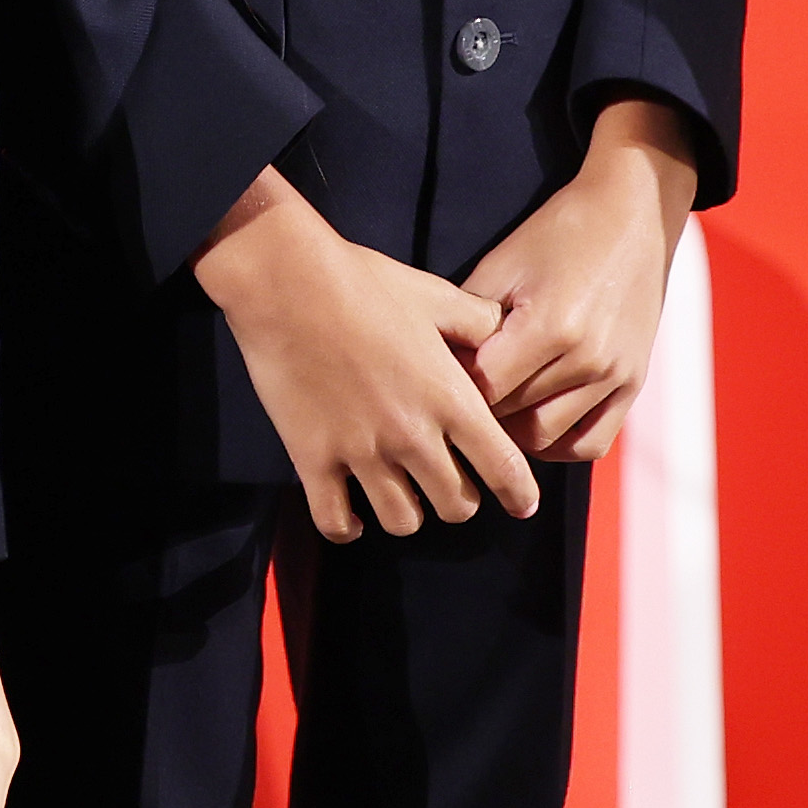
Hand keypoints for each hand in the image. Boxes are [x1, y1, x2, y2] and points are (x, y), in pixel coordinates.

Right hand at [192, 170, 541, 543]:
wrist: (286, 280)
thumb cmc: (363, 282)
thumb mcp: (434, 295)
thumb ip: (477, 322)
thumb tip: (503, 335)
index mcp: (449, 398)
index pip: (504, 469)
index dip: (520, 495)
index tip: (521, 503)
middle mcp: (411, 435)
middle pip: (456, 507)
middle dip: (458, 499)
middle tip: (445, 480)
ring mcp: (360, 452)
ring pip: (402, 522)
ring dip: (408, 512)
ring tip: (399, 492)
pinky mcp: (312, 458)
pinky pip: (336, 521)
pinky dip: (348, 527)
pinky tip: (352, 514)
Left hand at [463, 100, 699, 463]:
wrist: (632, 218)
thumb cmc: (559, 234)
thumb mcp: (502, 265)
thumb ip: (469, 320)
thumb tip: (435, 364)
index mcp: (551, 326)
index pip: (486, 388)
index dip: (455, 385)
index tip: (436, 376)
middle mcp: (588, 359)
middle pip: (514, 415)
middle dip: (478, 409)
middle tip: (453, 397)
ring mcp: (615, 377)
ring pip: (548, 436)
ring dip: (513, 432)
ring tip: (490, 410)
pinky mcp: (633, 385)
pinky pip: (592, 440)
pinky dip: (559, 444)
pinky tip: (533, 426)